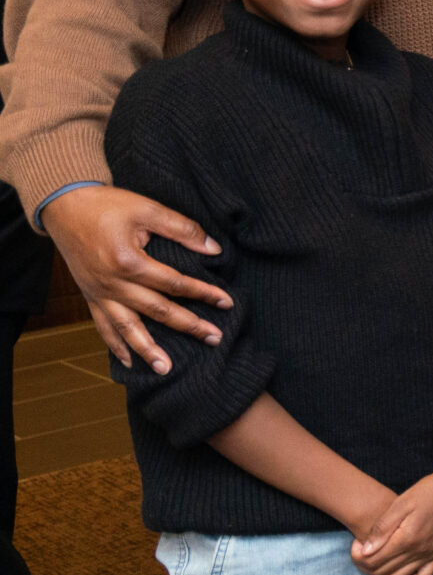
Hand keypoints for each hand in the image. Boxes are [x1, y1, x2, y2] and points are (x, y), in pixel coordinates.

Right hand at [42, 185, 230, 372]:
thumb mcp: (147, 209)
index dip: (202, 293)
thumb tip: (214, 249)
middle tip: (214, 339)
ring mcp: (98, 293)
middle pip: (156, 310)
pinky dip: (115, 345)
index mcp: (129, 261)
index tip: (226, 303)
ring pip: (127, 327)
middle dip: (187, 326)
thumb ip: (183, 229)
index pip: (174, 283)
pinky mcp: (89, 296)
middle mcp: (112, 283)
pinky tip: (129, 361)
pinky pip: (102, 326)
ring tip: (166, 368)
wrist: (64, 206)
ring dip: (148, 349)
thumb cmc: (107, 205)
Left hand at [352, 465, 432, 574]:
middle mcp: (420, 552)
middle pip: (383, 573)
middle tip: (360, 555)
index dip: (357, 557)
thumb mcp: (401, 503)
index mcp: (407, 538)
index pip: (372, 561)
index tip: (356, 544)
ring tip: (373, 566)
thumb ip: (382, 528)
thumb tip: (365, 551)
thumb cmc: (429, 490)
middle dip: (365, 568)